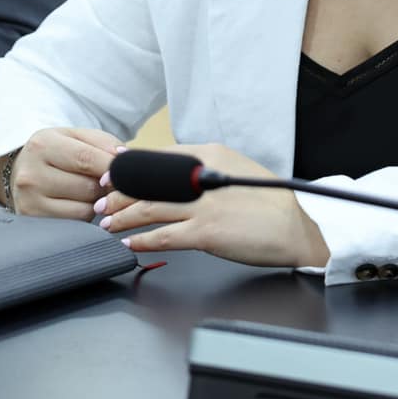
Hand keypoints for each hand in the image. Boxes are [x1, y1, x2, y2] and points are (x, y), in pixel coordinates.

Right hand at [0, 127, 122, 217]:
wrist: (22, 172)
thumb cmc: (57, 154)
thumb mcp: (76, 138)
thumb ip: (103, 143)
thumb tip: (125, 158)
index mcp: (42, 144)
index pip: (87, 158)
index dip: (113, 167)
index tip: (127, 171)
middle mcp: (31, 173)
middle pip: (88, 186)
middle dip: (105, 185)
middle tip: (104, 180)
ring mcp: (30, 201)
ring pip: (86, 207)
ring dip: (97, 201)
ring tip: (87, 190)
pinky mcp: (35, 221)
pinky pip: (77, 222)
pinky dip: (85, 214)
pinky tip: (77, 202)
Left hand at [95, 143, 330, 267]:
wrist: (298, 228)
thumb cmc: (269, 202)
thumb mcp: (234, 169)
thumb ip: (204, 169)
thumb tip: (175, 173)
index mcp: (207, 154)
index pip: (157, 158)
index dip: (129, 169)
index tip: (111, 176)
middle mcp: (201, 176)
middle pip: (147, 182)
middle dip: (117, 194)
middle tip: (99, 202)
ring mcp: (202, 205)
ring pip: (149, 208)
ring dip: (123, 217)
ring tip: (106, 224)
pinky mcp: (207, 232)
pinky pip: (165, 236)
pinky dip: (143, 240)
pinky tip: (131, 244)